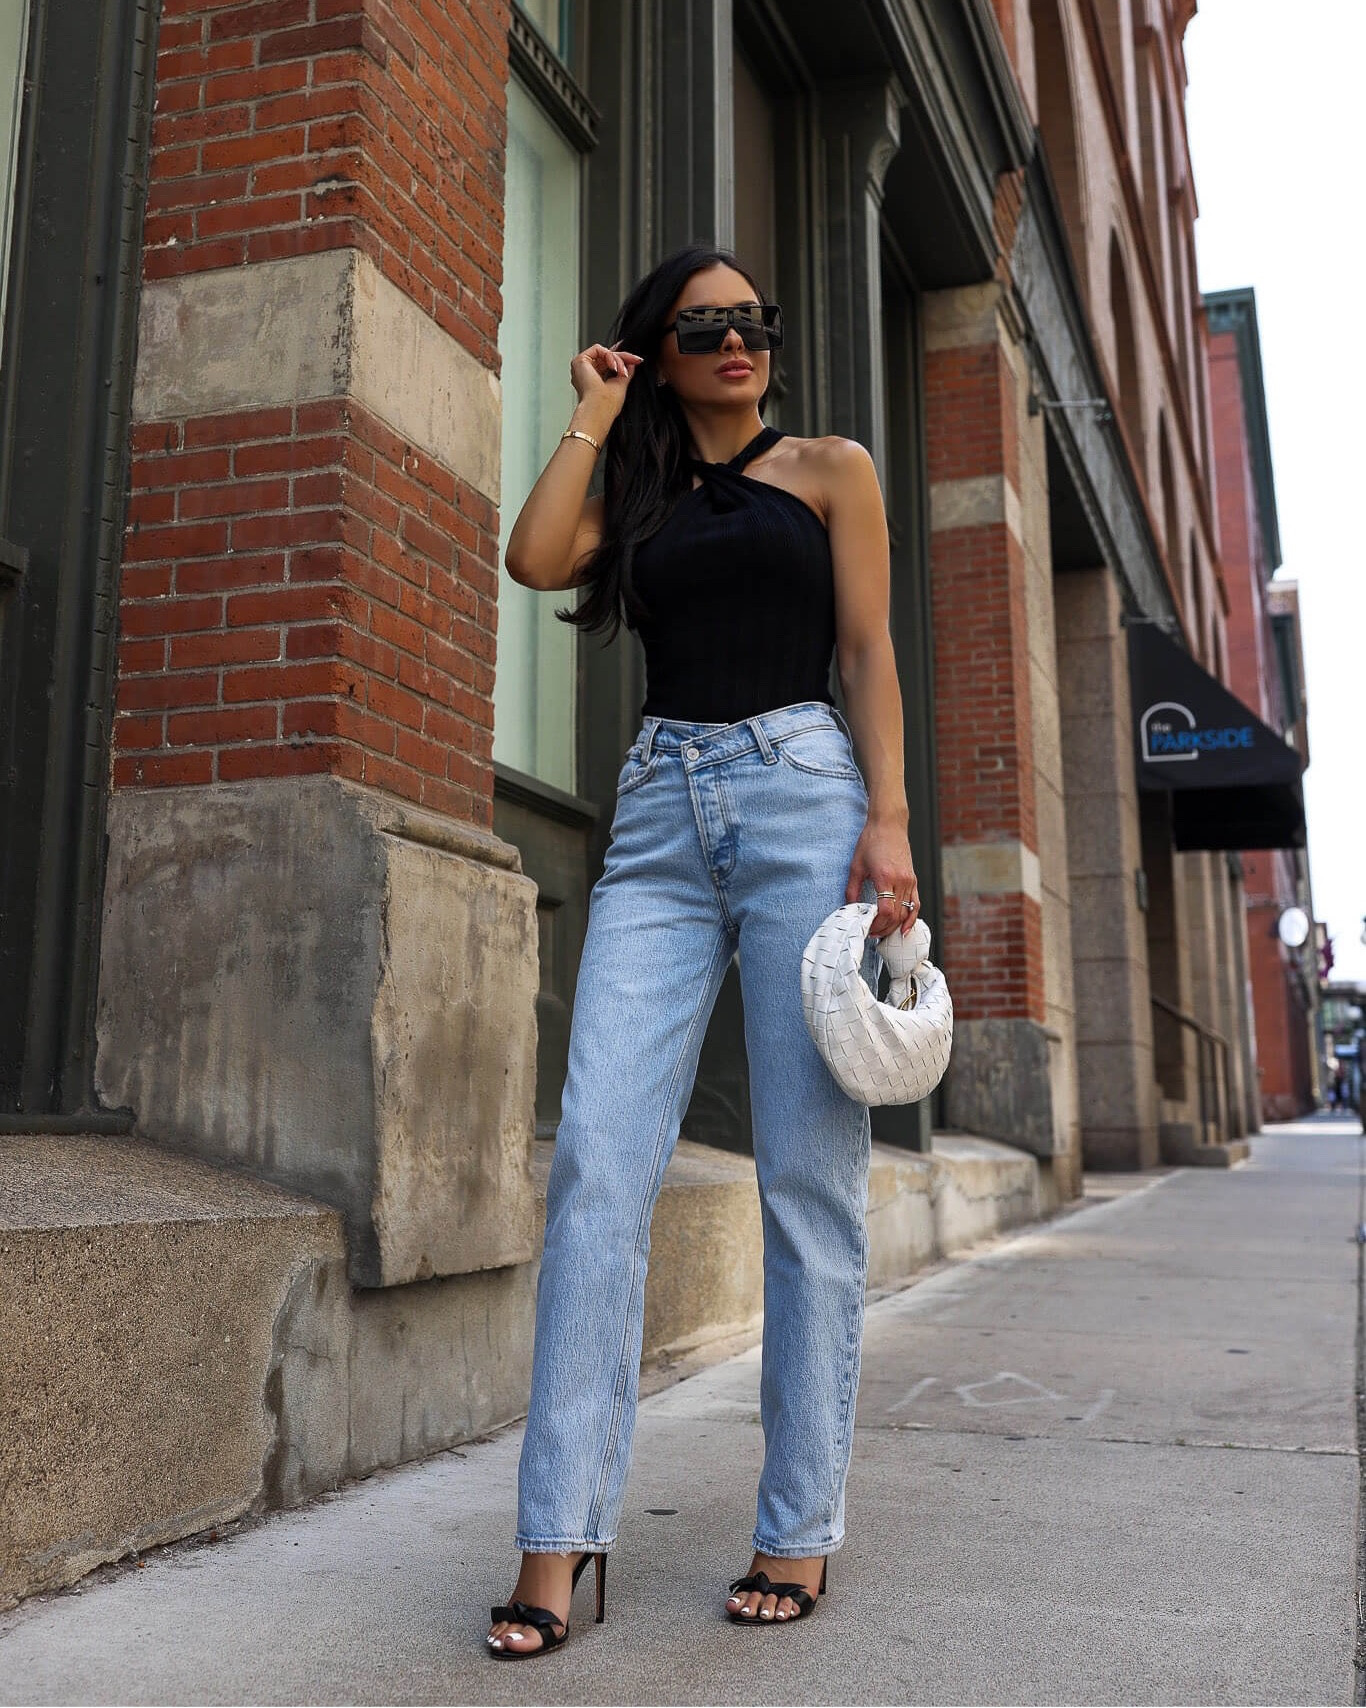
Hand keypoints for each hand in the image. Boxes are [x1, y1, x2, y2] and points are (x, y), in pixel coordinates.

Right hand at [569, 340, 642, 425]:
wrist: (598, 410)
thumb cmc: (606, 406)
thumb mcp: (621, 384)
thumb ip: (625, 371)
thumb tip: (631, 362)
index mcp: (594, 380)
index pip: (608, 363)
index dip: (620, 358)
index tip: (635, 359)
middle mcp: (586, 374)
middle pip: (607, 356)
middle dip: (623, 358)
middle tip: (635, 360)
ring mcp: (582, 367)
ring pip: (604, 353)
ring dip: (617, 360)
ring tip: (622, 372)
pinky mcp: (580, 361)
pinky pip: (598, 349)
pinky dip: (609, 356)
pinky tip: (614, 367)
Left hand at [845, 820, 919, 938]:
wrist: (888, 825)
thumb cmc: (871, 841)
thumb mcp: (856, 866)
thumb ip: (852, 890)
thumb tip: (850, 908)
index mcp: (885, 877)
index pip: (885, 910)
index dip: (877, 924)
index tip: (867, 928)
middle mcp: (901, 880)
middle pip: (897, 915)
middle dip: (884, 928)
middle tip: (872, 934)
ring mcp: (910, 880)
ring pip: (906, 912)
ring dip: (895, 926)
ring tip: (883, 932)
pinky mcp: (913, 879)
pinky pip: (915, 903)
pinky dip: (911, 918)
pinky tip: (905, 928)